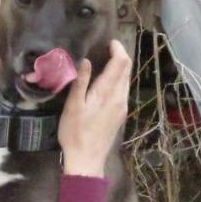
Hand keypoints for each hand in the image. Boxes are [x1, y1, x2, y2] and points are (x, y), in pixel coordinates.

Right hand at [58, 40, 131, 176]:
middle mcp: (119, 98)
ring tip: (106, 61)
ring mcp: (122, 107)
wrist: (87, 159)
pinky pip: (123, 91)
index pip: (121, 63)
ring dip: (119, 68)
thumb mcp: (73, 106)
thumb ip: (81, 82)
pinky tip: (107, 82)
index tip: (109, 42)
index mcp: (107, 93)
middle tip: (107, 48)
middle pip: (126, 70)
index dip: (118, 49)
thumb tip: (86, 61)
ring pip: (126, 81)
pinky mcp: (120, 115)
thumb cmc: (75, 133)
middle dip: (120, 56)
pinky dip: (118, 80)